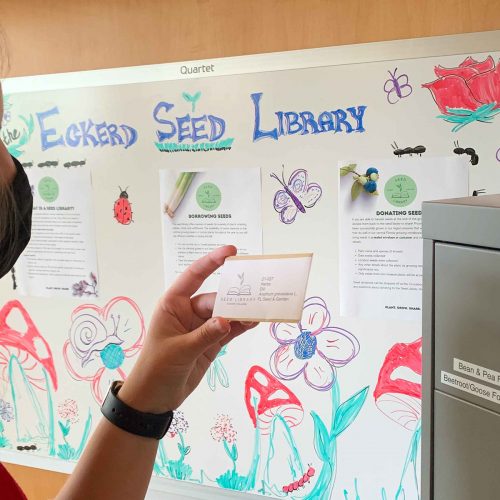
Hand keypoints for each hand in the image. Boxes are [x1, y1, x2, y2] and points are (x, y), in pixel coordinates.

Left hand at [118, 245, 257, 412]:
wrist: (154, 398)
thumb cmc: (157, 368)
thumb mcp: (179, 350)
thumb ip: (204, 335)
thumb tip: (227, 321)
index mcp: (173, 305)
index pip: (193, 277)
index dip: (211, 262)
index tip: (232, 251)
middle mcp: (188, 311)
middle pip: (216, 299)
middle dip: (235, 297)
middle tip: (257, 292)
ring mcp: (201, 327)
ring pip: (225, 314)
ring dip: (242, 312)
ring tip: (261, 309)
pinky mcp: (212, 342)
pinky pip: (230, 329)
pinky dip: (242, 326)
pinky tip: (255, 322)